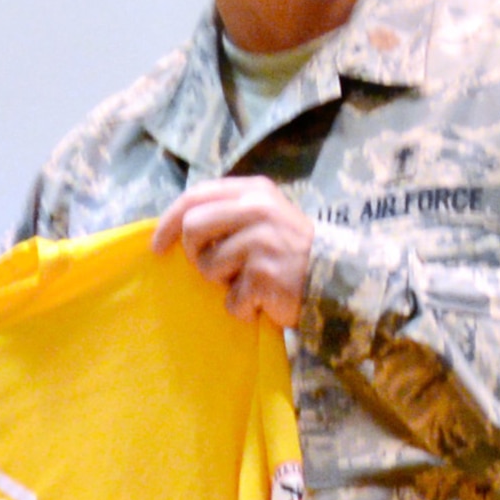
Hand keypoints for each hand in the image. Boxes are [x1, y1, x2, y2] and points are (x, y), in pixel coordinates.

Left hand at [151, 178, 312, 326]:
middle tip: (215, 268)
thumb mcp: (266, 216)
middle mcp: (257, 210)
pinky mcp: (263, 275)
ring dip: (224, 284)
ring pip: (208, 267)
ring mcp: (261, 242)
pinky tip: (265, 300)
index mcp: (254, 191)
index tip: (157, 245)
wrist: (341, 280)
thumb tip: (176, 226)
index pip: (195, 196)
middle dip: (195, 254)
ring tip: (251, 281)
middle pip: (192, 228)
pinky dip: (244, 307)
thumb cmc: (293, 251)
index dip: (169, 221)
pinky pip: (231, 299)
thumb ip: (227, 212)